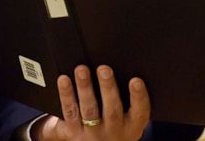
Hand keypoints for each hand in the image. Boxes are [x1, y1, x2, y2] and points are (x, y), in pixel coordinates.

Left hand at [35, 65, 149, 140]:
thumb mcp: (130, 120)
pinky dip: (66, 95)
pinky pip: (70, 112)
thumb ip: (131, 101)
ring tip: (82, 70)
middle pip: (112, 110)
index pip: (140, 112)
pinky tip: (64, 80)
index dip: (139, 96)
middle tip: (104, 69)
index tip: (136, 80)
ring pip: (89, 110)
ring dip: (85, 88)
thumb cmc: (118, 126)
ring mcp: (93, 134)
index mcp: (132, 127)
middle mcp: (114, 132)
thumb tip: (128, 69)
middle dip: (108, 88)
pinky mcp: (73, 133)